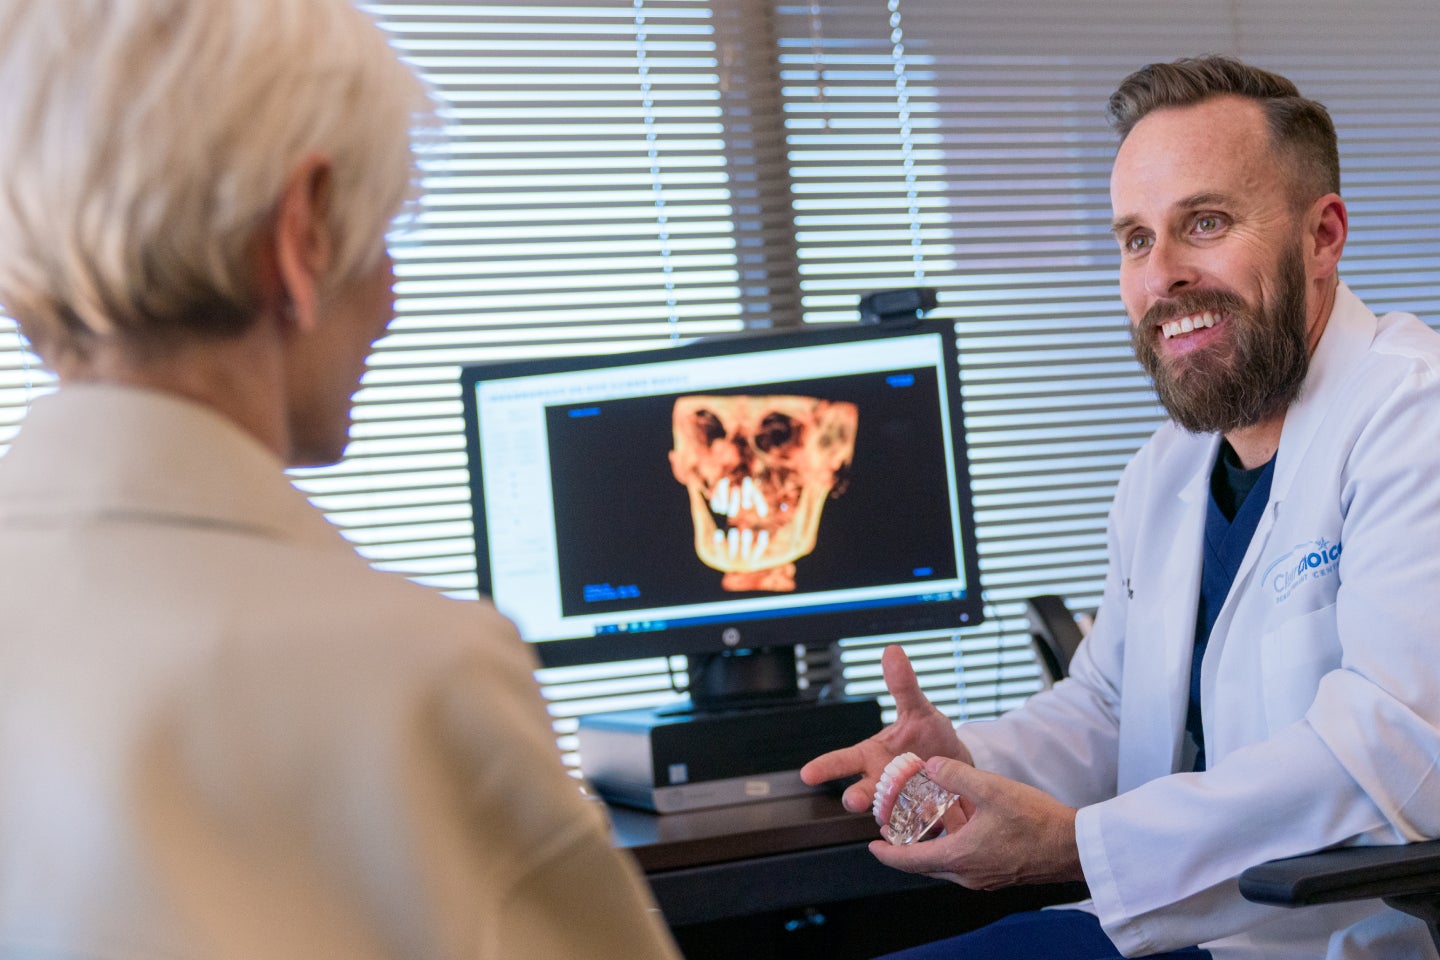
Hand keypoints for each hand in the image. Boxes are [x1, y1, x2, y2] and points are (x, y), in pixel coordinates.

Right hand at [799, 644, 968, 814]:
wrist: (961, 763)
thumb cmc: (932, 736)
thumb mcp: (920, 710)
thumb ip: (903, 685)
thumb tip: (892, 652)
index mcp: (872, 756)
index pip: (842, 761)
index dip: (824, 767)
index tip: (807, 774)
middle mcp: (880, 782)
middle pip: (860, 793)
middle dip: (855, 797)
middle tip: (854, 800)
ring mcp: (897, 804)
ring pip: (885, 815)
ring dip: (888, 816)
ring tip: (899, 814)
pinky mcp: (918, 821)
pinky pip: (911, 831)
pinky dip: (915, 833)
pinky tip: (924, 829)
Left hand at [868, 757, 1081, 889]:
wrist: (1075, 846)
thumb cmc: (1037, 821)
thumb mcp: (991, 788)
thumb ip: (956, 775)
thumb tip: (931, 766)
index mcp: (960, 857)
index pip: (910, 862)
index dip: (887, 854)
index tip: (872, 846)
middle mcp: (968, 874)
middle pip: (926, 864)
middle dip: (907, 846)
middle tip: (895, 827)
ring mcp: (984, 876)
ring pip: (947, 861)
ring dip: (934, 842)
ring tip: (927, 817)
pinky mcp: (999, 872)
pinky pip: (966, 860)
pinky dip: (955, 843)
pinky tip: (963, 820)